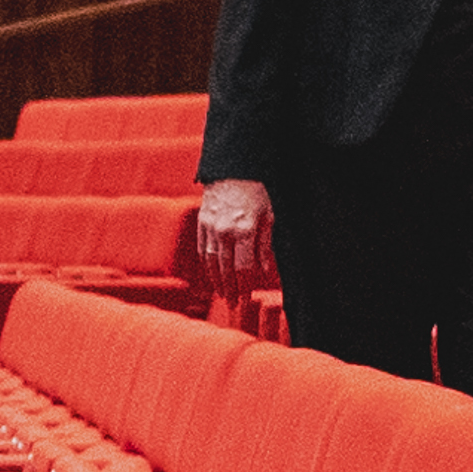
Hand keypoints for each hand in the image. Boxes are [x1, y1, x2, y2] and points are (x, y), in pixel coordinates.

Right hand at [183, 178, 274, 302]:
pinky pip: (203, 249)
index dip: (245, 285)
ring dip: (216, 281)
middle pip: (226, 269)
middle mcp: (225, 232)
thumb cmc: (256, 191)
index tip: (247, 296)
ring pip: (211, 262)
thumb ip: (266, 245)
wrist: (233, 167)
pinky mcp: (202, 223)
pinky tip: (211, 275)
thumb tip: (265, 272)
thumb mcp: (269, 216)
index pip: (243, 268)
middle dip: (230, 289)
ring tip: (222, 294)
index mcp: (245, 231)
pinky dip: (207, 265)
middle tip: (233, 304)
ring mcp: (211, 227)